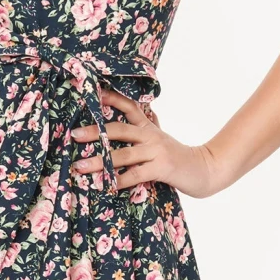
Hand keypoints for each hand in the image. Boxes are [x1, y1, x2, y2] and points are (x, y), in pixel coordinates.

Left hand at [71, 88, 232, 197]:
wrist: (205, 169)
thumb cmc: (177, 157)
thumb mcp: (160, 139)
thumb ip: (146, 130)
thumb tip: (132, 119)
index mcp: (149, 127)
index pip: (129, 107)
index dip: (111, 99)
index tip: (92, 94)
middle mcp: (151, 136)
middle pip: (118, 129)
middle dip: (95, 132)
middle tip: (74, 135)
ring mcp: (156, 151)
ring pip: (122, 154)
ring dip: (100, 161)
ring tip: (80, 166)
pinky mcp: (162, 168)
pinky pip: (135, 174)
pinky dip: (119, 180)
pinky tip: (105, 185)